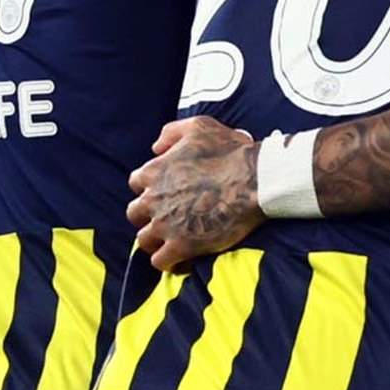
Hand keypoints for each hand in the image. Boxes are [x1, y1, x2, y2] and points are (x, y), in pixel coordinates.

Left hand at [130, 117, 263, 271]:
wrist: (255, 179)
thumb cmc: (231, 151)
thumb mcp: (198, 126)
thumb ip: (170, 133)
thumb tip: (155, 148)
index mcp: (154, 171)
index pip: (136, 184)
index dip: (151, 189)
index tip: (167, 193)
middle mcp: (153, 199)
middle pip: (134, 214)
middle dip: (148, 216)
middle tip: (168, 219)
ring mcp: (165, 224)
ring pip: (143, 240)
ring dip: (156, 242)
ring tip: (173, 243)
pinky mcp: (181, 245)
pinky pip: (160, 262)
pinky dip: (168, 263)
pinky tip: (182, 260)